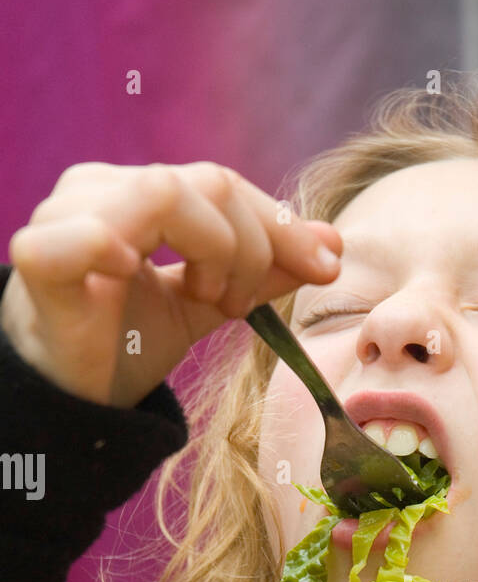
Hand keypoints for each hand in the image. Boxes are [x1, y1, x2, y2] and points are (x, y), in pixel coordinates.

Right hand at [0, 160, 341, 407]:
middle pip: (205, 183)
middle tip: (242, 306)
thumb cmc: (128, 343)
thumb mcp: (209, 303)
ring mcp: (65, 216)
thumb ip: (265, 272)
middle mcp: (100, 189)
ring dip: (210, 252)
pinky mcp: (39, 259)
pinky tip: (132, 274)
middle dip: (253, 247)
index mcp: (137, 191)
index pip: (222, 184)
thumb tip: (333, 246)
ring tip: (204, 300)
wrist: (70, 398)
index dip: (281, 224)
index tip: (326, 268)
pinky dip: (115, 246)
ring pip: (163, 193)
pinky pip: (84, 234)